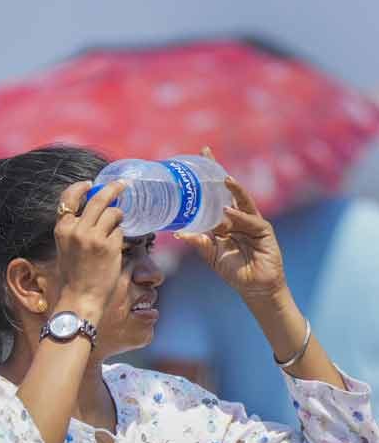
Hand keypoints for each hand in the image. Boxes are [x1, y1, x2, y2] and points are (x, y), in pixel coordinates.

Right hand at [53, 180, 125, 318]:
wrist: (80, 298)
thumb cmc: (74, 277)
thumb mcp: (65, 248)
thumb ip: (75, 230)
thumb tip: (94, 214)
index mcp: (62, 229)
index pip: (68, 198)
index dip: (80, 187)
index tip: (91, 184)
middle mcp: (76, 229)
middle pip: (98, 199)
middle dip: (113, 188)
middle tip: (122, 184)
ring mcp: (94, 236)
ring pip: (113, 213)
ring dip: (118, 217)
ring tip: (117, 227)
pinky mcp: (109, 246)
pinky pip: (120, 231)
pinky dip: (120, 237)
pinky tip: (114, 249)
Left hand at [176, 155, 285, 301]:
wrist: (254, 288)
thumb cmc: (234, 270)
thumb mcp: (211, 254)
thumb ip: (198, 241)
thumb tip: (178, 233)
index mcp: (225, 220)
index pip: (215, 194)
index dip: (207, 177)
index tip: (197, 157)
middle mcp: (238, 216)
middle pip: (228, 190)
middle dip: (218, 172)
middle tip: (207, 154)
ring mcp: (252, 222)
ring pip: (241, 201)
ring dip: (233, 189)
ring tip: (223, 179)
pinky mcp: (263, 231)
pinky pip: (249, 221)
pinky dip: (238, 217)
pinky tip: (228, 212)